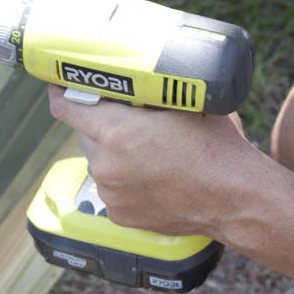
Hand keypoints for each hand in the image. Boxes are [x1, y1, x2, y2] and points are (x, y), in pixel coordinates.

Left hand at [48, 86, 252, 236]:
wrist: (233, 197)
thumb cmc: (214, 147)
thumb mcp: (183, 104)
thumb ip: (148, 93)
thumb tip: (132, 79)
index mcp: (115, 131)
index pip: (66, 108)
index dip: (62, 94)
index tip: (60, 87)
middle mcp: (105, 164)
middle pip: (85, 135)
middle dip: (99, 125)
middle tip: (125, 121)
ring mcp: (110, 192)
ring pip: (99, 164)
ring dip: (112, 155)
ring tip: (147, 154)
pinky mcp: (118, 215)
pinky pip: (111, 189)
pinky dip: (123, 182)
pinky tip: (150, 177)